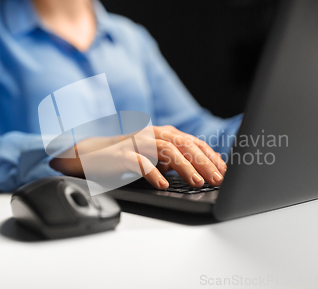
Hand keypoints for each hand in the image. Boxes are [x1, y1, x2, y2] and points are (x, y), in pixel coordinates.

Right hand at [50, 125, 225, 189]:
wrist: (93, 155)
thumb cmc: (128, 157)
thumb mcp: (156, 156)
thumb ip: (175, 159)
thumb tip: (202, 172)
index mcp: (164, 133)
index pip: (193, 142)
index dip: (210, 156)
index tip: (224, 171)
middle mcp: (154, 134)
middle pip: (185, 144)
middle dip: (204, 162)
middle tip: (217, 179)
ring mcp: (138, 142)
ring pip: (167, 151)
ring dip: (185, 167)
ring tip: (197, 182)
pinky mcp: (123, 154)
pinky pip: (141, 162)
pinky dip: (153, 173)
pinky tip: (163, 184)